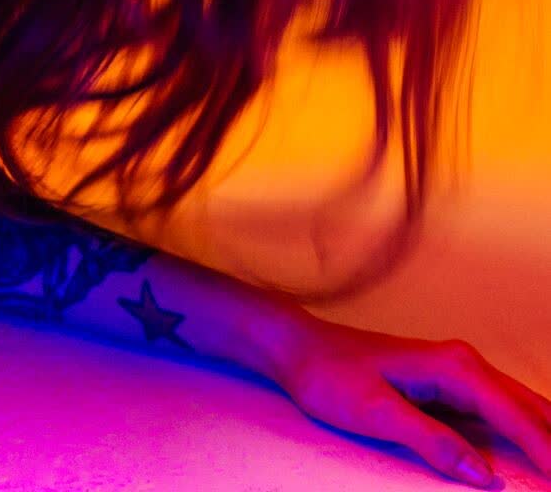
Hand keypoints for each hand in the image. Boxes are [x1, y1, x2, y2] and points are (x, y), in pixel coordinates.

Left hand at [273, 314, 550, 485]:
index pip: (518, 417)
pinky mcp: (449, 389)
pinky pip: (500, 415)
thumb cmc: (329, 375)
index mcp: (455, 369)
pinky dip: (524, 434)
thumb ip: (431, 441)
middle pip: (533, 409)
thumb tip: (484, 475)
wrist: (298, 348)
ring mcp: (460, 376)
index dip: (548, 452)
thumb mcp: (376, 413)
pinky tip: (534, 456)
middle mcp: (466, 366)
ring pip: (522, 410)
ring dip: (545, 437)